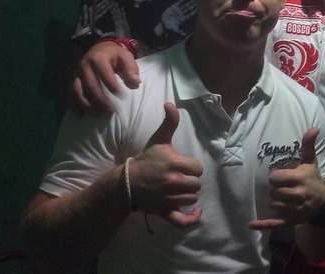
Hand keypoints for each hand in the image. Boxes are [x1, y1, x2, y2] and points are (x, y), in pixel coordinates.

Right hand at [72, 40, 140, 114]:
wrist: (99, 50)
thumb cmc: (115, 55)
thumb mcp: (126, 56)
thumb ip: (131, 68)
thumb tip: (135, 82)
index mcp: (98, 58)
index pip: (104, 73)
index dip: (112, 85)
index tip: (123, 97)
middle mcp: (85, 66)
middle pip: (90, 85)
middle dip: (100, 100)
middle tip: (111, 111)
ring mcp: (76, 74)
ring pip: (77, 91)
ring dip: (87, 104)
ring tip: (98, 114)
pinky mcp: (72, 80)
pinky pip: (69, 94)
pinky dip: (74, 105)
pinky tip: (81, 114)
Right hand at [129, 103, 203, 227]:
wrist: (126, 182)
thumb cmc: (145, 160)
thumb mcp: (158, 140)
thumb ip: (169, 122)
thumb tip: (170, 103)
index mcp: (174, 164)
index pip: (198, 168)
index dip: (192, 167)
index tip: (183, 166)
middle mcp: (173, 182)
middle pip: (197, 183)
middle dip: (191, 180)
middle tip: (179, 177)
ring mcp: (169, 198)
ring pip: (192, 198)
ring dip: (189, 194)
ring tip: (178, 188)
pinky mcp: (164, 211)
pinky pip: (183, 220)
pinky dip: (192, 218)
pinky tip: (197, 211)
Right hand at [154, 0, 195, 35]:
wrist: (163, 24)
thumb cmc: (169, 27)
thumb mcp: (174, 29)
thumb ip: (179, 31)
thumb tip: (184, 35)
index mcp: (183, 19)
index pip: (190, 14)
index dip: (194, 12)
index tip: (198, 9)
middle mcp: (181, 14)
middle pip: (189, 9)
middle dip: (193, 6)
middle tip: (197, 3)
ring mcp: (178, 10)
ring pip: (185, 5)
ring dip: (190, 2)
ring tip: (194, 0)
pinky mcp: (173, 7)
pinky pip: (179, 2)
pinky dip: (183, 0)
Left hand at [248, 127, 324, 229]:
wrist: (323, 205)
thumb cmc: (314, 180)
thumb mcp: (311, 162)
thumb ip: (308, 145)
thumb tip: (314, 127)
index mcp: (299, 179)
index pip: (274, 178)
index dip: (276, 177)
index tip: (283, 177)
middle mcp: (297, 195)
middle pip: (273, 192)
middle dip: (276, 190)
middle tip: (284, 189)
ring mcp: (294, 210)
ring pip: (272, 205)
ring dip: (275, 202)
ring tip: (284, 199)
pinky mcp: (290, 221)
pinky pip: (273, 223)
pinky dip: (262, 224)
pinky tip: (251, 224)